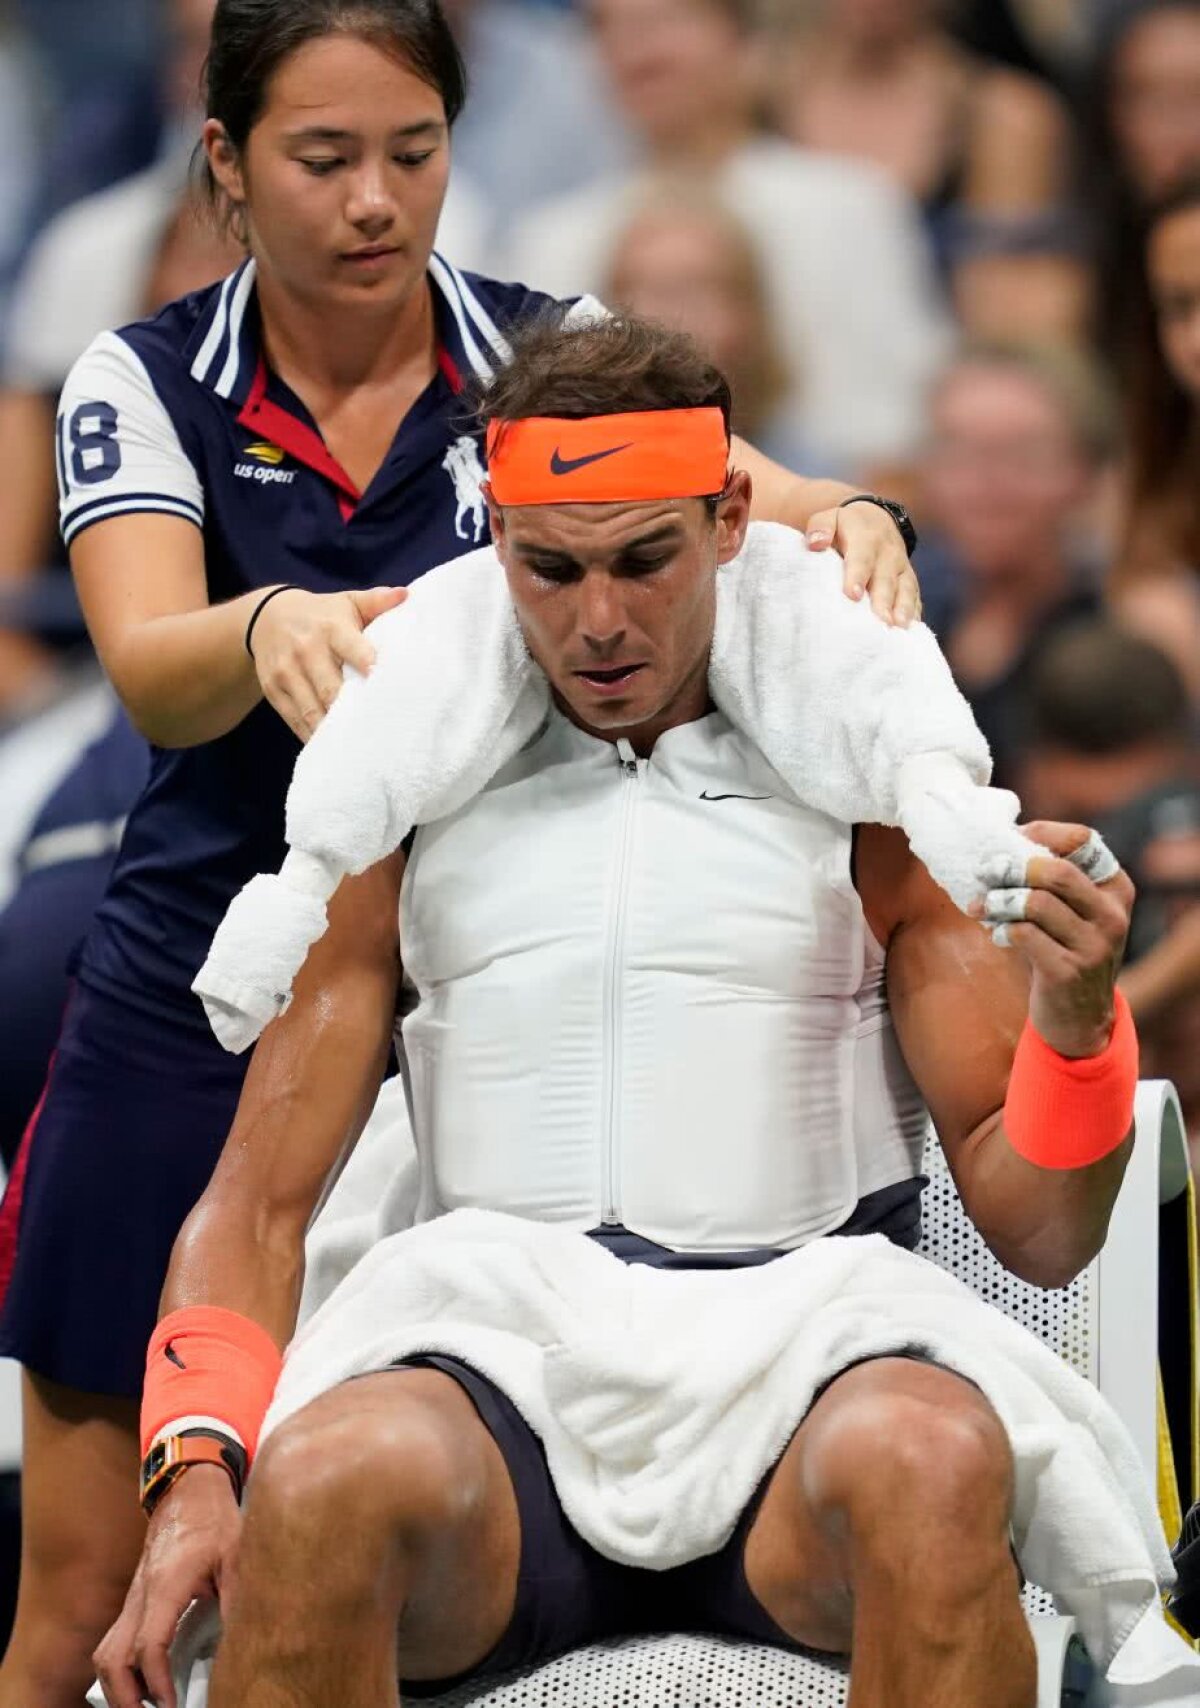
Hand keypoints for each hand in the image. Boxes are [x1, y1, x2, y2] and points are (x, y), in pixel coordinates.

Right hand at [94, 1465, 240, 1707]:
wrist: (188, 1490)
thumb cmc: (213, 1520)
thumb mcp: (236, 1554)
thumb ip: (238, 1595)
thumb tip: (248, 1637)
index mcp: (166, 1586)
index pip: (149, 1646)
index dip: (157, 1682)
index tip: (171, 1705)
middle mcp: (141, 1596)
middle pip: (112, 1659)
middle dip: (124, 1697)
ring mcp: (133, 1598)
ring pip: (106, 1653)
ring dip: (118, 1687)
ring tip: (147, 1707)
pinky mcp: (134, 1600)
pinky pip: (114, 1642)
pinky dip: (121, 1669)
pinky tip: (144, 1683)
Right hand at [250, 585, 408, 741]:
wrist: (265, 618)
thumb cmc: (320, 614)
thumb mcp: (346, 601)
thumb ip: (376, 601)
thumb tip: (406, 595)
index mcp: (330, 627)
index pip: (352, 648)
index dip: (368, 666)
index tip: (384, 685)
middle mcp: (306, 650)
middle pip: (330, 688)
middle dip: (351, 711)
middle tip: (379, 732)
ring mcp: (286, 672)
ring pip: (312, 710)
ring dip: (333, 732)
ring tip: (359, 749)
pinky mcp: (274, 690)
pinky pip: (295, 719)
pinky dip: (313, 736)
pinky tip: (333, 749)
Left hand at [805, 502, 919, 626]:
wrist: (876, 519)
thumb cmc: (845, 526)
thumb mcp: (830, 518)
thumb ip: (821, 528)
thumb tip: (816, 543)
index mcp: (866, 537)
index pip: (862, 557)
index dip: (858, 576)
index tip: (853, 595)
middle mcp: (889, 553)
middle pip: (886, 579)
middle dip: (883, 601)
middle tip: (880, 622)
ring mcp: (902, 567)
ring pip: (905, 588)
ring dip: (903, 608)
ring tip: (898, 628)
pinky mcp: (909, 580)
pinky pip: (915, 596)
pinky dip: (914, 612)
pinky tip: (910, 630)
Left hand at [979, 821, 1135, 1057]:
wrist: (1079, 1015)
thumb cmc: (1066, 949)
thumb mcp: (1074, 911)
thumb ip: (1052, 880)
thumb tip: (1002, 843)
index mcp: (1116, 888)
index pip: (1083, 840)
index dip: (1042, 833)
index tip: (1010, 839)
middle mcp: (1112, 915)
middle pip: (1056, 872)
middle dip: (1012, 867)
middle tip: (986, 871)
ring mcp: (1094, 945)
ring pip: (1036, 903)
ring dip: (999, 901)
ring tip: (981, 907)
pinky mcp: (1069, 971)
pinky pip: (1025, 935)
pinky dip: (1002, 929)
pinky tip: (998, 934)